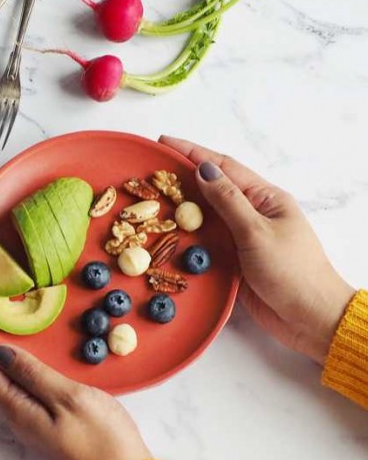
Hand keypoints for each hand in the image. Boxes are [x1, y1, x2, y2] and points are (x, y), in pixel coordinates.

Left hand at [0, 307, 150, 459]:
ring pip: (3, 378)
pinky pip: (20, 385)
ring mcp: (31, 418)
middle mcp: (18, 414)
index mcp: (18, 409)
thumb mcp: (68, 398)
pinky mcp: (46, 418)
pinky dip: (15, 362)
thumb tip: (0, 352)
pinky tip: (23, 351)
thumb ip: (34, 373)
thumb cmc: (101, 437)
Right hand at [160, 136, 354, 363]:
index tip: (164, 142)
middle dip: (182, 177)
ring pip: (205, 215)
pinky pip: (205, 241)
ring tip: (150, 199)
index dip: (193, 153)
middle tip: (150, 171)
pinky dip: (186, 236)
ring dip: (180, 207)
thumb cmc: (292, 272)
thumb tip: (204, 170)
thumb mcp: (257, 232)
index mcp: (265, 198)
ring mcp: (242, 237)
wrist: (309, 317)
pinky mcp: (234, 260)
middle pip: (211, 188)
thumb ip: (228, 201)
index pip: (224, 167)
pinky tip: (166, 233)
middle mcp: (252, 213)